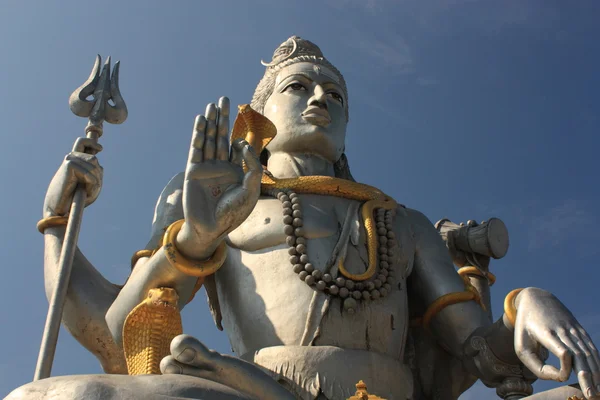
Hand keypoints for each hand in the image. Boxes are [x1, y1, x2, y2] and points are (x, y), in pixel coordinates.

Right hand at [43, 137, 102, 216]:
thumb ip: (97, 174)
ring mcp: (70, 160)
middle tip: (89, 189)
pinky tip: (84, 191)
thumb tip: (98, 165)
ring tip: (86, 191)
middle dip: (97, 175)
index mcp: (75, 160)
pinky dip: (91, 184)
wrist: (60, 208)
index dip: (91, 143)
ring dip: (95, 182)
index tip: (100, 149)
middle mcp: (71, 157)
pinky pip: (90, 174)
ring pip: (94, 166)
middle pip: (94, 160)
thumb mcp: (91, 185)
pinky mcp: (69, 165)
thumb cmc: (76, 198)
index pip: (82, 143)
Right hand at [176, 97, 261, 258]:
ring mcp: (207, 167)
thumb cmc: (234, 213)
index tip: (241, 145)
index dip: (241, 141)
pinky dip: (199, 134)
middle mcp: (221, 166)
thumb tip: (243, 145)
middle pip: (222, 136)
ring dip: (211, 121)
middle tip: (224, 98)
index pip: (238, 147)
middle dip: (223, 118)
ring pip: (209, 139)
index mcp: (236, 171)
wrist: (212, 228)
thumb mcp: (250, 190)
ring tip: (212, 104)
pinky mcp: (194, 170)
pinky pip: (197, 148)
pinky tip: (201, 120)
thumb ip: (252, 167)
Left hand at [514, 288, 599, 398]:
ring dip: (594, 373)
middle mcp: (563, 331)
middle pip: (579, 356)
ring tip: (596, 391)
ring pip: (588, 353)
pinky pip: (591, 348)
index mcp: (546, 333)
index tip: (563, 376)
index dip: (566, 366)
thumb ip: (536, 366)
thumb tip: (558, 377)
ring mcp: (574, 329)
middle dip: (586, 378)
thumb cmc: (526, 327)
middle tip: (591, 396)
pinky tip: (598, 377)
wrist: (536, 299)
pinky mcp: (580, 330)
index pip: (562, 351)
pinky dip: (596, 363)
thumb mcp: (521, 346)